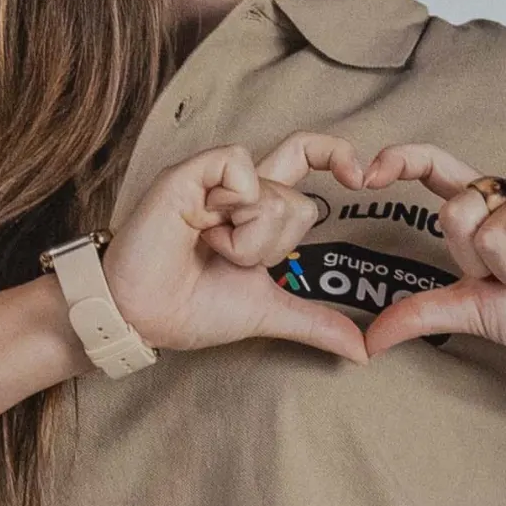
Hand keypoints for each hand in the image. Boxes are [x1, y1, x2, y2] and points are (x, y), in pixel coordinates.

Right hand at [99, 132, 368, 364]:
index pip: (305, 158)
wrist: (142, 316)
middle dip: (274, 247)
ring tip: (206, 247)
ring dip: (245, 239)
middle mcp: (239, 186)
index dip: (335, 155)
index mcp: (256, 208)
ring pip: (272, 195)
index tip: (363, 177)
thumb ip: (313, 322)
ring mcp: (214, 177)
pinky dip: (229, 210)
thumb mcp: (266, 311)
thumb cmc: (190, 307)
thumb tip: (362, 350)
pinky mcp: (190, 173)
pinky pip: (239, 169)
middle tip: (232, 260)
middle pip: (298, 198)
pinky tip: (198, 227)